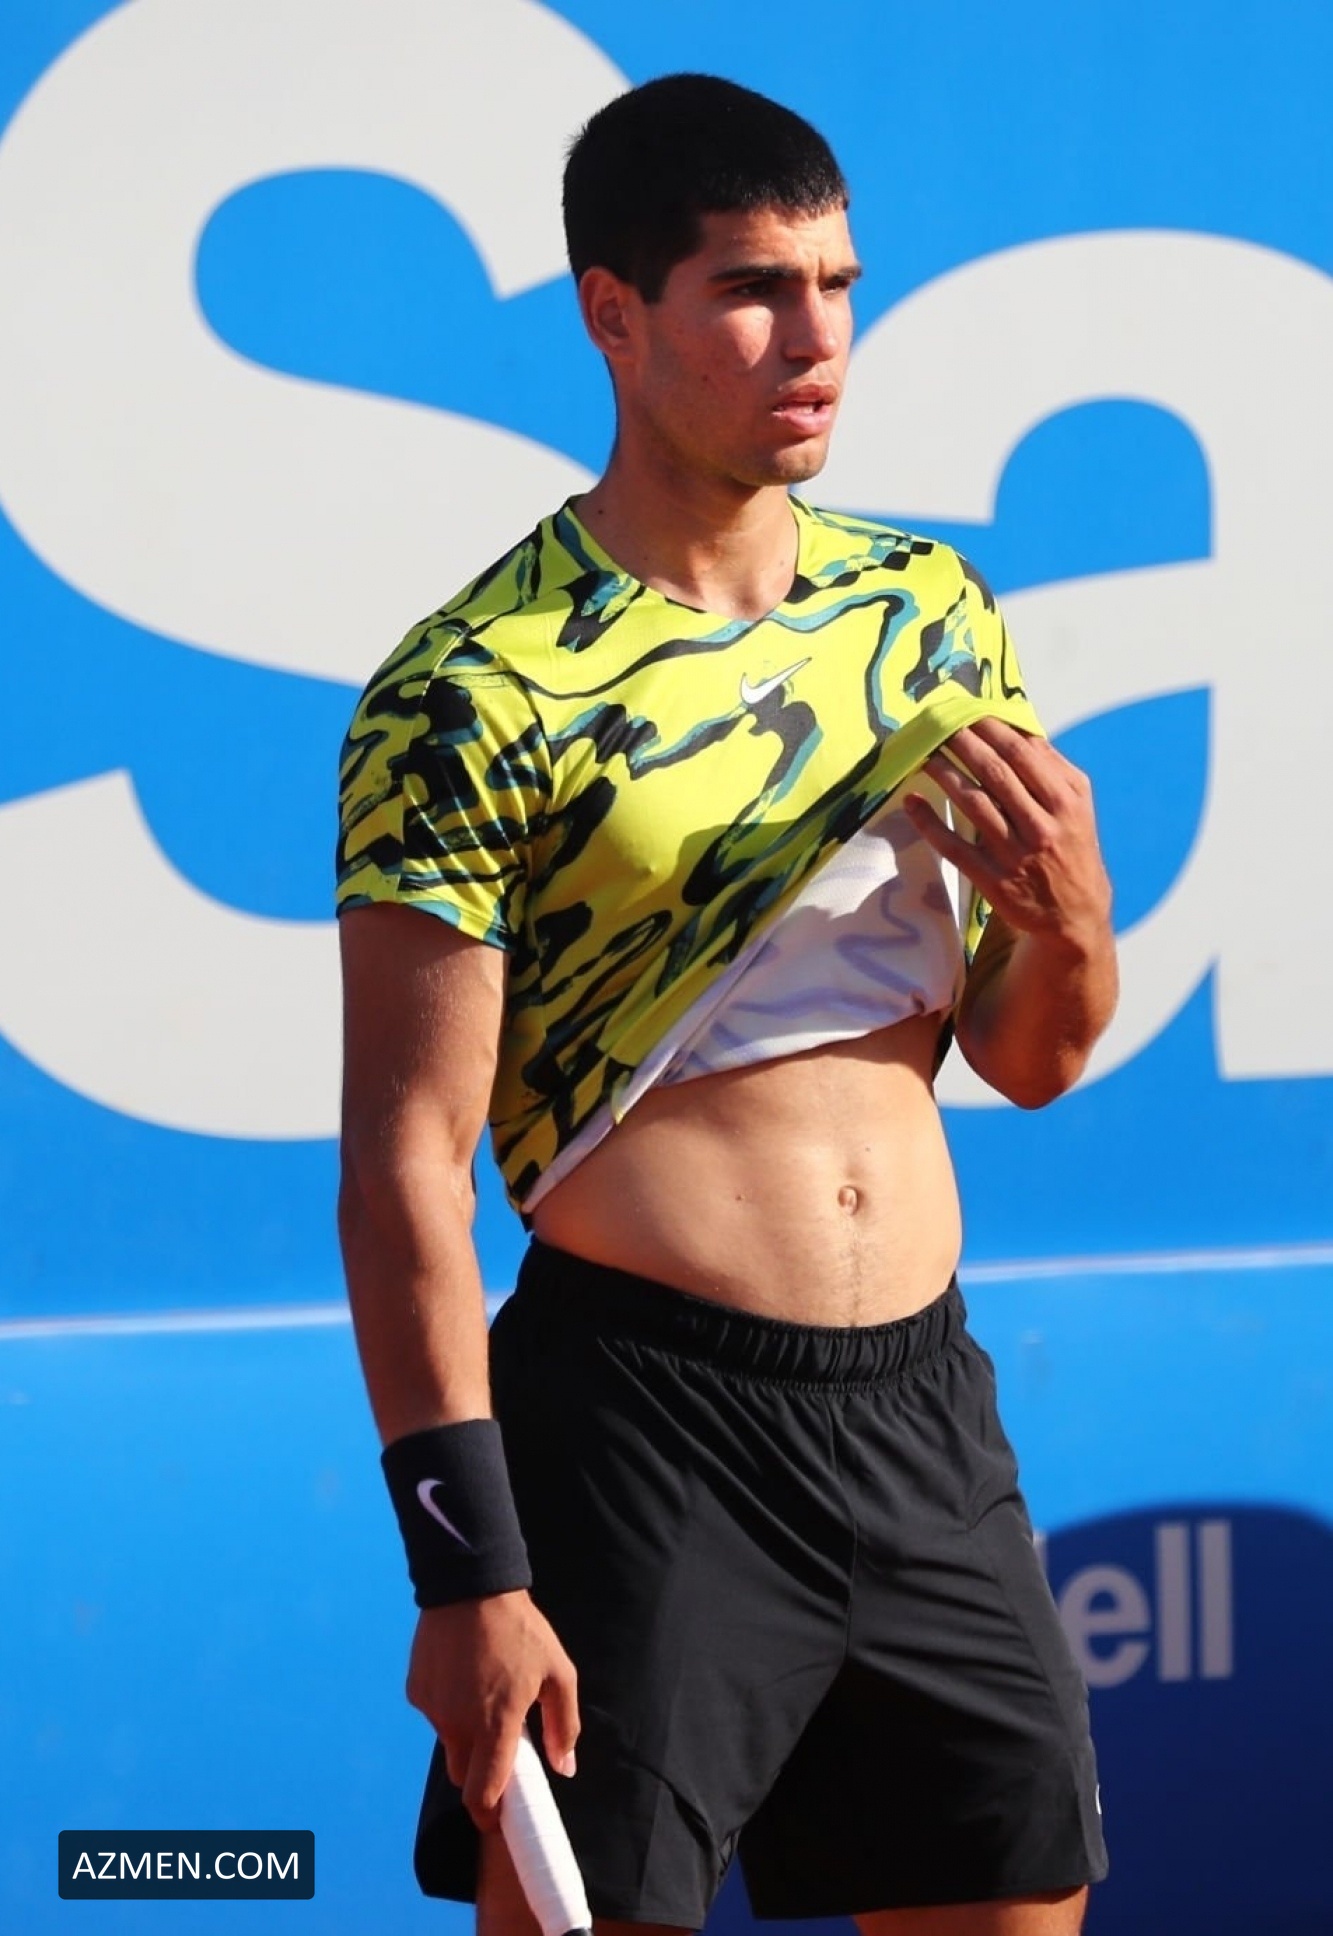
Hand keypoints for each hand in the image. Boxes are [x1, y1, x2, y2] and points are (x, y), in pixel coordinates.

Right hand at [406, 1590, 579, 1831]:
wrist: (471, 1585)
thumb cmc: (521, 1631)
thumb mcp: (558, 1672)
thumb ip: (563, 1725)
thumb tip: (565, 1768)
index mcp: (494, 1726)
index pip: (483, 1795)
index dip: (489, 1815)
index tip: (499, 1818)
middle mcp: (457, 1726)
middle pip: (464, 1775)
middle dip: (481, 1772)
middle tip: (500, 1743)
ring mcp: (432, 1709)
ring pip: (449, 1742)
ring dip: (466, 1734)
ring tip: (484, 1692)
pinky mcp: (416, 1691)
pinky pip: (435, 1714)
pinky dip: (449, 1707)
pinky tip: (463, 1674)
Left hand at [903, 717, 1111, 951]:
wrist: (1075, 916)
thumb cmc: (1072, 847)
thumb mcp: (1077, 805)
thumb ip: (1051, 767)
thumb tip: (1019, 725)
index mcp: (1065, 801)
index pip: (1023, 753)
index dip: (992, 727)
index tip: (968, 707)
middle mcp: (1041, 826)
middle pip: (996, 774)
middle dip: (964, 743)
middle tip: (938, 721)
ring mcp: (1015, 855)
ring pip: (973, 805)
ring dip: (944, 774)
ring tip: (923, 751)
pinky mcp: (992, 880)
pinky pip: (955, 846)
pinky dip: (930, 823)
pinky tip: (911, 801)